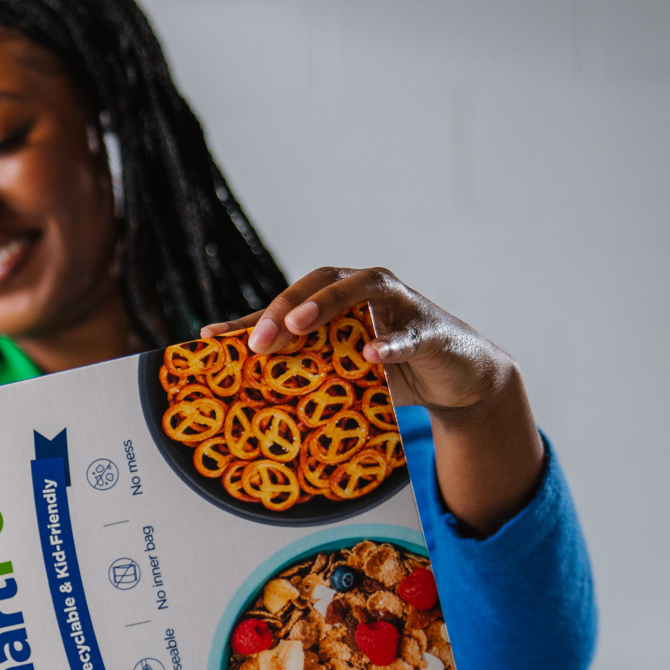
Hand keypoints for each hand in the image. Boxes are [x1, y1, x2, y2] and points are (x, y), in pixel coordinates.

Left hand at [203, 267, 543, 537]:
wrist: (459, 378)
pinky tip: (370, 355)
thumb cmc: (391, 367)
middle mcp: (367, 289)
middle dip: (284, 308)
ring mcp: (402, 305)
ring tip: (296, 326)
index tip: (211, 338)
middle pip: (320, 283)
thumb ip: (306, 367)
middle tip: (257, 340)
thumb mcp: (341, 368)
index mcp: (338, 298)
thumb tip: (246, 386)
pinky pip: (409, 334)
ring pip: (364, 290)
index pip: (287, 301)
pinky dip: (389, 343)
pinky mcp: (432, 330)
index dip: (249, 317)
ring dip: (326, 304)